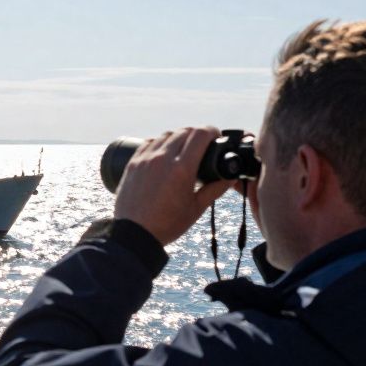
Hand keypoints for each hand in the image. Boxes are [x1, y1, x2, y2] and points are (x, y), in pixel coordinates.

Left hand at [112, 127, 232, 245]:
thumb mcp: (196, 208)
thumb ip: (215, 190)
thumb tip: (232, 178)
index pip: (200, 135)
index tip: (216, 137)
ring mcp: (145, 159)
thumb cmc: (167, 225)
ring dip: (179, 137)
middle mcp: (162, 159)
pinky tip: (165, 152)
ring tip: (184, 149)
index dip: (212, 131)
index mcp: (182, 169)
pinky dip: (160, 143)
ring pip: (166, 134)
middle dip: (197, 134)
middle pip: (185, 131)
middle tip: (203, 145)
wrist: (134, 234)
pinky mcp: (133, 163)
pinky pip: (149, 142)